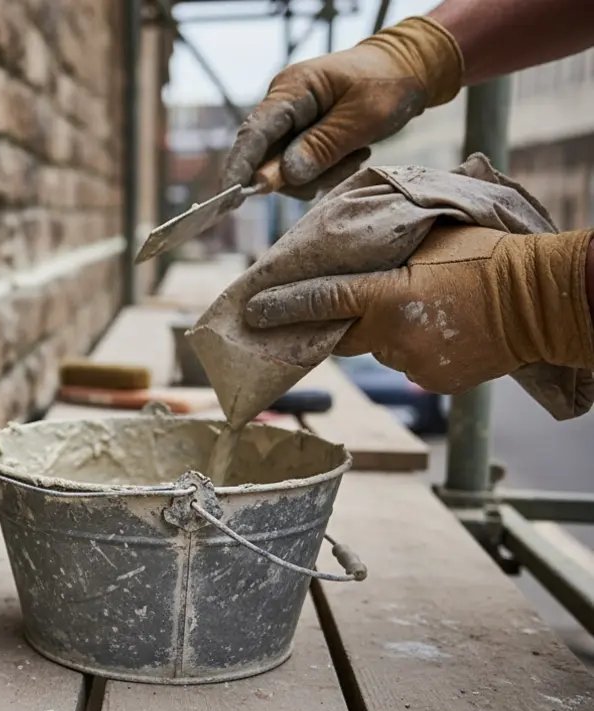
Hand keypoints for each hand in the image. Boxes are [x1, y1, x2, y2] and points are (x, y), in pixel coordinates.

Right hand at [221, 16, 462, 198]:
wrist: (406, 70)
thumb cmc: (388, 84)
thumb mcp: (363, 117)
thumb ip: (323, 146)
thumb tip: (284, 177)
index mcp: (293, 90)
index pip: (254, 133)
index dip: (240, 167)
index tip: (232, 199)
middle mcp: (282, 106)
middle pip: (267, 158)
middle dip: (300, 174)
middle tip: (346, 162)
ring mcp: (290, 122)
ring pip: (285, 169)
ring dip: (320, 173)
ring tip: (356, 154)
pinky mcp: (300, 136)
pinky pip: (300, 168)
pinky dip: (325, 171)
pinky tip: (351, 154)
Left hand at [242, 224, 593, 394]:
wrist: (544, 301)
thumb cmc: (489, 256)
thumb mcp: (431, 239)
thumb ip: (385, 250)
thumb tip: (346, 250)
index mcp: (389, 296)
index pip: (322, 302)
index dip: (283, 307)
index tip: (254, 312)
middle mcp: (393, 336)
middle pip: (340, 335)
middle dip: (331, 323)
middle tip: (330, 308)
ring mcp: (413, 364)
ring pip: (376, 349)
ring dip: (383, 332)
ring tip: (421, 307)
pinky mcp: (432, 382)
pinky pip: (406, 364)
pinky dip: (411, 348)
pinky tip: (439, 328)